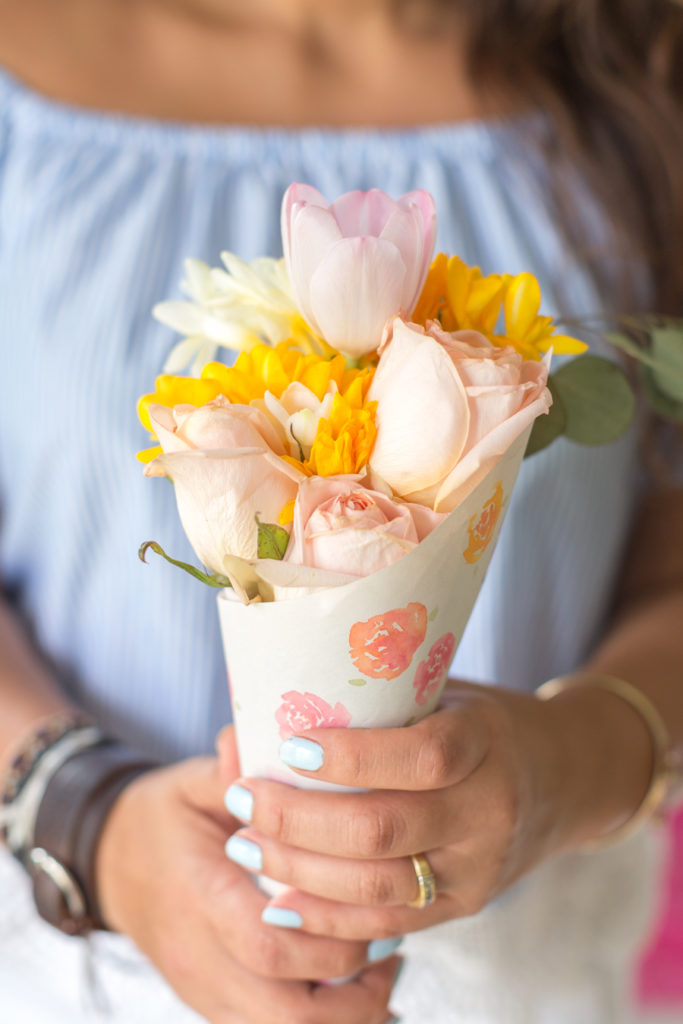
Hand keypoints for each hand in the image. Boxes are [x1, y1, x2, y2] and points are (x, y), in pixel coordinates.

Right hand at [95, 738, 399, 1023]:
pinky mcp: (212, 1003)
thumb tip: (265, 731)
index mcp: (199, 895)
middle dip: (354, 989)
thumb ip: (233, 768)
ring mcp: (204, 988)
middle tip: (394, 941)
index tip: (374, 903)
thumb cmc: (162, 817)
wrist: (111, 863)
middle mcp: (199, 956)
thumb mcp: (191, 783)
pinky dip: (321, 1019)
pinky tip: (354, 982)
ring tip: (383, 965)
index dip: (328, 933)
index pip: (266, 940)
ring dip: (346, 1012)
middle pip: (287, 1011)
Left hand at [218, 680, 610, 942]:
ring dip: (300, 870)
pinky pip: (388, 922)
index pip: (423, 756)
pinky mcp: (465, 905)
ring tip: (246, 844)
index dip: (353, 756)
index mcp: (486, 741)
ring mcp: (479, 868)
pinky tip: (278, 898)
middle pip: (385, 829)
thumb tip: (264, 708)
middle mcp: (488, 810)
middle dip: (299, 820)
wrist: (564, 779)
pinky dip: (326, 916)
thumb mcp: (446, 692)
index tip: (290, 747)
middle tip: (244, 800)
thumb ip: (377, 700)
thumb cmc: (482, 723)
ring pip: (379, 884)